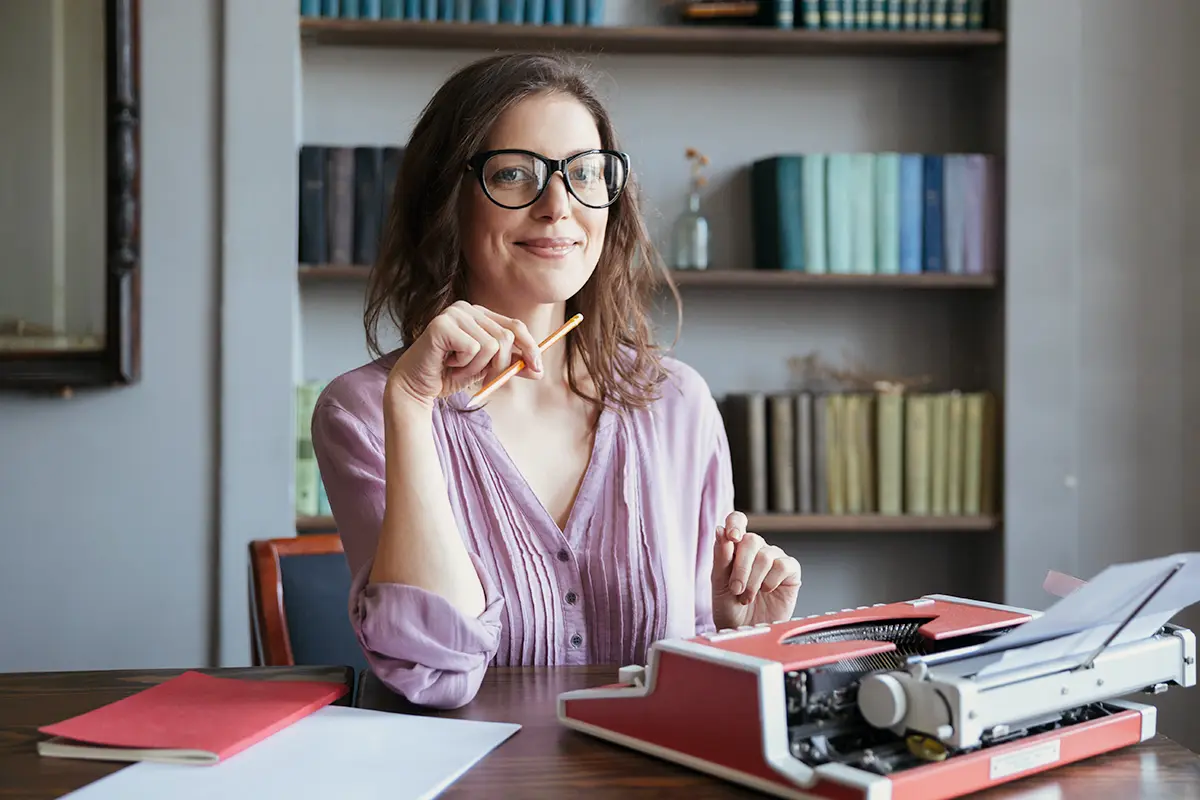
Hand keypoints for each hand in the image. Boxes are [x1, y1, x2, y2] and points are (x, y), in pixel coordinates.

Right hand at [385, 301, 542, 410]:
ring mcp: (453, 314)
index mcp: (480, 314)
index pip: (515, 326)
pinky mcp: (442, 325)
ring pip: (491, 346)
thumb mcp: (487, 370)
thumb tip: (539, 370)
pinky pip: (473, 349)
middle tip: (482, 378)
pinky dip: (464, 366)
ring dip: (477, 368)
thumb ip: (511, 366)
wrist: (417, 387)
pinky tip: (448, 363)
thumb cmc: (450, 375)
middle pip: (506, 337)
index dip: (530, 348)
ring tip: (458, 368)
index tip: (538, 370)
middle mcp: (467, 308)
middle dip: (499, 366)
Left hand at [711, 511, 801, 628]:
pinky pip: (784, 565)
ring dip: (753, 579)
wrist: (744, 633)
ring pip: (766, 555)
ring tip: (747, 597)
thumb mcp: (718, 583)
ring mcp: (774, 559)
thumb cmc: (729, 608)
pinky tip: (767, 590)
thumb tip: (720, 530)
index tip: (732, 537)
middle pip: (752, 540)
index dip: (735, 523)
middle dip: (741, 567)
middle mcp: (756, 550)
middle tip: (736, 588)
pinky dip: (771, 580)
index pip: (738, 520)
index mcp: (736, 547)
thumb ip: (720, 557)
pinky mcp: (790, 572)